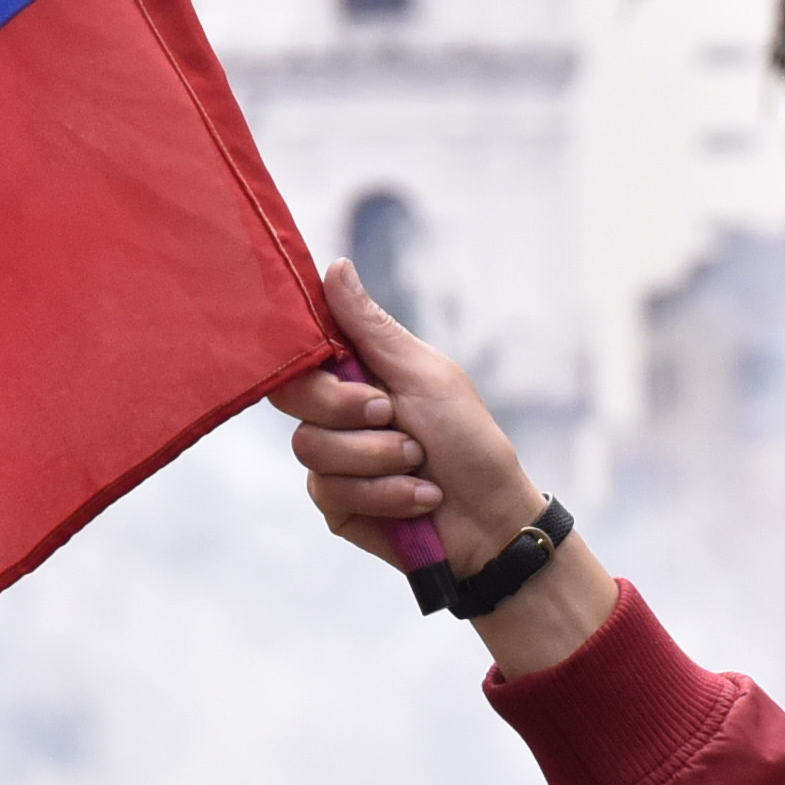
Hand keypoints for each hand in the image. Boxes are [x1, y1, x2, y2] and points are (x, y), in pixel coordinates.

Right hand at [269, 259, 616, 675]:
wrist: (493, 519)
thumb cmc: (469, 441)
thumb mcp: (424, 374)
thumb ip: (371, 327)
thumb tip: (335, 265)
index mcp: (357, 373)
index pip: (300, 352)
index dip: (308, 357)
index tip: (344, 364)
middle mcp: (337, 414)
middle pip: (292, 396)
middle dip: (348, 408)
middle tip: (394, 416)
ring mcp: (333, 461)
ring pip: (310, 447)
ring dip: (378, 458)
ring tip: (421, 465)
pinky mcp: (337, 506)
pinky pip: (330, 491)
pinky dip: (384, 493)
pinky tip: (420, 497)